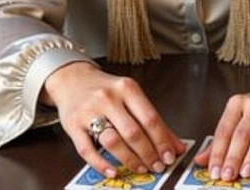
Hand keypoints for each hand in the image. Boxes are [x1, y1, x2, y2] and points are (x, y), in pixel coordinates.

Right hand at [41, 61, 185, 178]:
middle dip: (148, 153)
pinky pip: (87, 150)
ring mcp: (89, 111)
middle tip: (157, 166)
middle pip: (133, 132)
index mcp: (127, 88)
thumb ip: (152, 120)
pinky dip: (101, 164)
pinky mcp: (73, 125)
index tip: (169, 156)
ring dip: (130, 160)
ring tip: (141, 168)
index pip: (149, 118)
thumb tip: (176, 145)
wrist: (73, 79)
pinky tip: (113, 171)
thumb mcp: (131, 96)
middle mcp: (108, 98)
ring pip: (113, 142)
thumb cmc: (106, 89)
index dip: (162, 140)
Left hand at [194, 73, 249, 181]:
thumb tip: (201, 159)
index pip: (224, 129)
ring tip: (245, 172)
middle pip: (242, 133)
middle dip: (233, 156)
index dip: (218, 151)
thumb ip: (223, 137)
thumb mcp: (240, 114)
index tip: (214, 170)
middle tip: (227, 175)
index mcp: (238, 102)